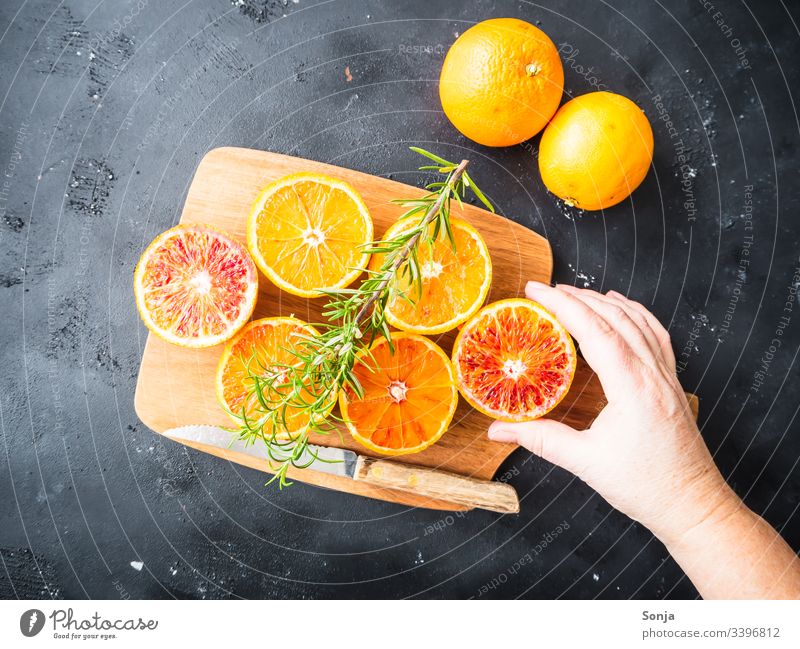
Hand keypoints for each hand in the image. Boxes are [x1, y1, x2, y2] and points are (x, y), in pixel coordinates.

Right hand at [488, 281, 735, 543]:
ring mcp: (667, 377)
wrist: (693, 506)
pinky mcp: (672, 384)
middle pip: (616, 317)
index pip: (596, 330)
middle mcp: (654, 374)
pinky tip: (623, 310)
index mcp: (633, 388)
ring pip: (639, 321)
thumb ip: (540, 440)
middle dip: (579, 297)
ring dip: (606, 302)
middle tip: (547, 290)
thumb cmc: (646, 487)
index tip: (537, 290)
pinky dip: (635, 314)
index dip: (563, 305)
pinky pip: (656, 335)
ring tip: (577, 293)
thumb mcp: (585, 463)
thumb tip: (498, 431)